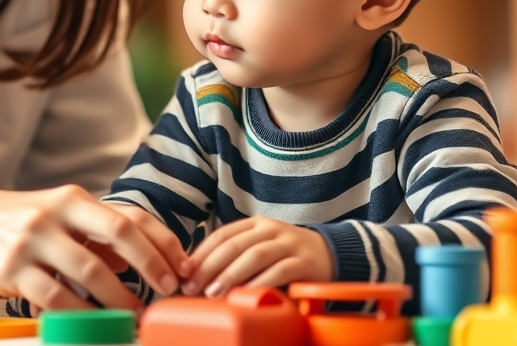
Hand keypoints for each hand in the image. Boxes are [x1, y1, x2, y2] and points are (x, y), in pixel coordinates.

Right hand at [0, 185, 186, 311]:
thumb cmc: (26, 220)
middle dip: (150, 264)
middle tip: (168, 290)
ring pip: (89, 271)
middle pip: (118, 234)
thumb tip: (141, 261)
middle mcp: (56, 214)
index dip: (161, 242)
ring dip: (118, 298)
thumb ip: (100, 234)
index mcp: (74, 198)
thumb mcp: (63, 216)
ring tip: (134, 314)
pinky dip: (80, 313)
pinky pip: (54, 296)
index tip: (181, 267)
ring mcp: (33, 241)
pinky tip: (94, 323)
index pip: (129, 216)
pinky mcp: (13, 269)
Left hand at [181, 217, 332, 296]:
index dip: (201, 253)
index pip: (222, 234)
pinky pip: (280, 271)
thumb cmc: (287, 255)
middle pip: (234, 245)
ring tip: (213, 291)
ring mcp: (288, 243)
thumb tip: (201, 275)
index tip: (185, 272)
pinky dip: (260, 282)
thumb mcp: (261, 248)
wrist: (331, 253)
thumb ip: (237, 256)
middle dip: (210, 266)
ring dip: (231, 274)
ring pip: (254, 255)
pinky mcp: (304, 261)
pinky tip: (246, 294)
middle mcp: (270, 229)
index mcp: (255, 224)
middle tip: (193, 286)